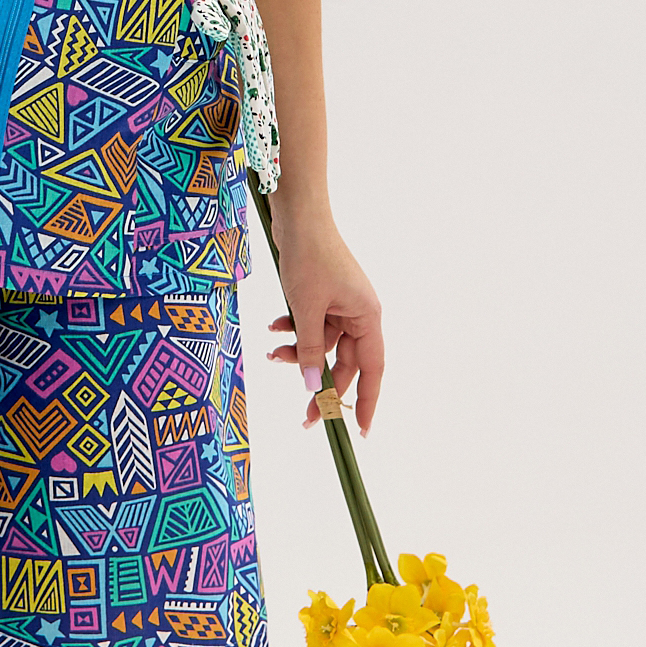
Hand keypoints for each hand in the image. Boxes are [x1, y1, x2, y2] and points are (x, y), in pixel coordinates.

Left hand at [263, 203, 384, 433]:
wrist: (297, 215)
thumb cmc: (308, 257)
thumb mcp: (307, 309)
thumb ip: (311, 350)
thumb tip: (313, 387)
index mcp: (368, 317)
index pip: (373, 370)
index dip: (369, 402)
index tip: (361, 431)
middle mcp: (359, 314)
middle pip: (345, 362)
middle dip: (321, 385)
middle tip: (305, 417)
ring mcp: (340, 305)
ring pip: (322, 344)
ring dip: (299, 353)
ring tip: (272, 354)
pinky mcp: (322, 297)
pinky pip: (311, 325)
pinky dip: (293, 330)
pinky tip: (273, 327)